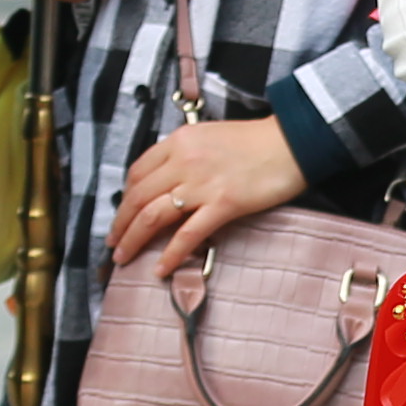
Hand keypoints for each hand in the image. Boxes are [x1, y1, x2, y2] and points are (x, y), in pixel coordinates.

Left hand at [110, 115, 306, 278]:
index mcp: (178, 142)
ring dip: (134, 240)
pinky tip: (161, 268)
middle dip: (120, 224)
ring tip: (125, 258)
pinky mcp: (223, 204)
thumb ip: (184, 155)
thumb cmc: (255, 141)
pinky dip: (170, 254)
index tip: (122, 214)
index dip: (124, 198)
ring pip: (153, 216)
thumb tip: (167, 181)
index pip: (137, 172)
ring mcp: (202, 184)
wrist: (291, 142)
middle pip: (138, 197)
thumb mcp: (209, 136)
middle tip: (114, 243)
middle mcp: (184, 161)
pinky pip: (188, 234)